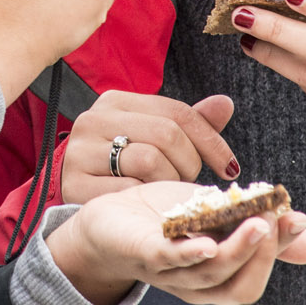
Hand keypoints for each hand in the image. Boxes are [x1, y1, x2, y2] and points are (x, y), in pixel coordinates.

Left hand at [46, 181, 305, 304]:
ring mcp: (169, 272)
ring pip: (210, 274)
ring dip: (238, 251)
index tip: (299, 218)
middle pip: (239, 283)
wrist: (108, 219)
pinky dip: (190, 254)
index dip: (280, 250)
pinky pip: (169, 262)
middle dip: (264, 253)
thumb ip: (260, 227)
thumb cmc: (166, 220)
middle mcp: (195, 282)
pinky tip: (208, 242)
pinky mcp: (143, 255)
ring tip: (258, 224)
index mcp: (217, 274)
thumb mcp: (220, 218)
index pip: (256, 274)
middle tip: (279, 219)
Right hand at [63, 92, 240, 202]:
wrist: (76, 196)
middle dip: (190, 163)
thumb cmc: (122, 164)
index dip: (211, 140)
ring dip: (170, 182)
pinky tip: (147, 203)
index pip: (178, 112)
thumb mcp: (152, 138)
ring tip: (166, 191)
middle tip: (189, 182)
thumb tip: (226, 103)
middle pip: (167, 134)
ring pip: (151, 161)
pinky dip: (146, 200)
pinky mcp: (75, 183)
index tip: (230, 167)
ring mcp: (81, 150)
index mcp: (116, 101)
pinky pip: (130, 191)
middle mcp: (94, 119)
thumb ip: (188, 124)